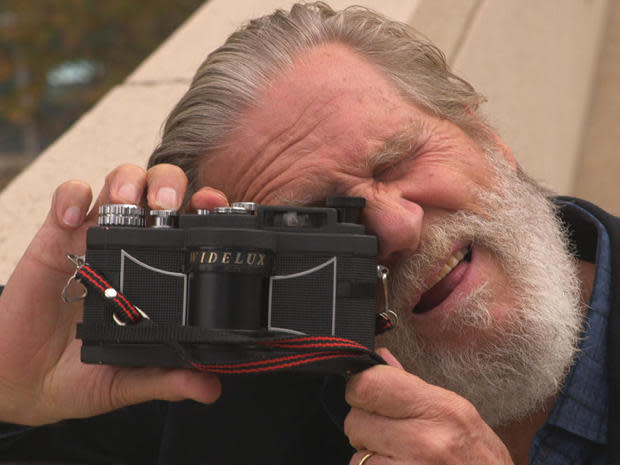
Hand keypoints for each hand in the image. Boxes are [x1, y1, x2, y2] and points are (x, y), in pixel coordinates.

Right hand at [0, 163, 227, 425]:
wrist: (24, 380)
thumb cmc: (80, 377)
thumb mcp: (126, 381)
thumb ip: (165, 379)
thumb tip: (211, 389)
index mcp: (158, 273)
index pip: (190, 226)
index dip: (206, 208)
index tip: (214, 205)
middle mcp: (131, 248)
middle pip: (159, 190)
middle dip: (167, 185)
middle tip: (165, 206)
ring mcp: (94, 238)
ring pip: (119, 182)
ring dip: (126, 181)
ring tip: (124, 204)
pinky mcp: (55, 236)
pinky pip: (67, 196)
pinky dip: (72, 196)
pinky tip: (72, 219)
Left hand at [344, 348, 513, 464]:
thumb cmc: (480, 461)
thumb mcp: (458, 416)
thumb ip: (413, 387)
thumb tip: (380, 359)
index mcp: (440, 408)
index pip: (369, 384)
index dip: (359, 389)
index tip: (366, 397)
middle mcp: (426, 440)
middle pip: (355, 420)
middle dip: (364, 428)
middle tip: (388, 436)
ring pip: (356, 455)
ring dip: (370, 458)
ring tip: (400, 460)